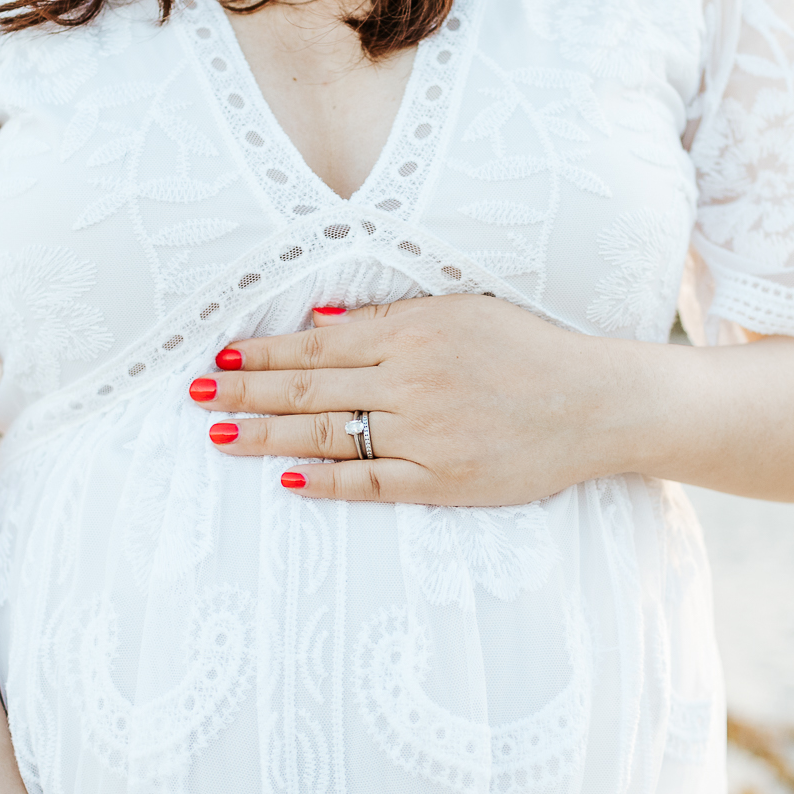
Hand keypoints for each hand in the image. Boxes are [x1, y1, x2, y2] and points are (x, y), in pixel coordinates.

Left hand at [188, 296, 643, 505]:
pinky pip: (371, 482)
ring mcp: (426, 434)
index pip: (318, 345)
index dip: (263, 353)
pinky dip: (326, 480)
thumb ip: (392, 316)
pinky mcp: (443, 479)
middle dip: (245, 392)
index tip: (219, 358)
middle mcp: (412, 381)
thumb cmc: (532, 351)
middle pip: (309, 388)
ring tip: (221, 436)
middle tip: (195, 396)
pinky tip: (287, 479)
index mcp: (414, 332)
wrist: (598, 404)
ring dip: (268, 435)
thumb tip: (321, 320)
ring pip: (328, 435)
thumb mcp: (463, 311)